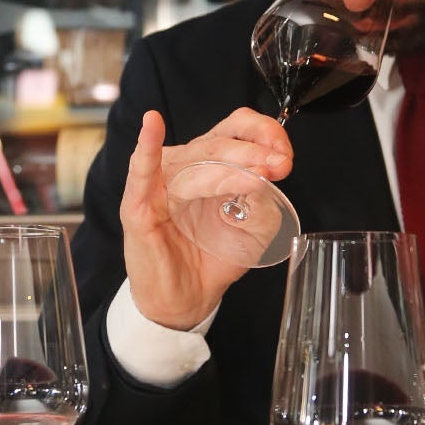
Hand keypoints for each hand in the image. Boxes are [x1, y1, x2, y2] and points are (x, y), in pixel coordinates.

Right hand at [120, 108, 292, 329]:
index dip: (263, 133)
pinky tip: (153, 126)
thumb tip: (269, 174)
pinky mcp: (139, 207)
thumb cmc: (214, 257)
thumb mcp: (253, 227)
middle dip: (254, 152)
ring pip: (195, 162)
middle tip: (279, 165)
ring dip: (229, 165)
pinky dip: (147, 149)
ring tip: (257, 176)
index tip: (285, 154)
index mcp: (210, 161)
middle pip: (218, 143)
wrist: (188, 299)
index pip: (236, 128)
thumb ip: (262, 200)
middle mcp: (184, 165)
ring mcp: (159, 183)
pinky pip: (142, 174)